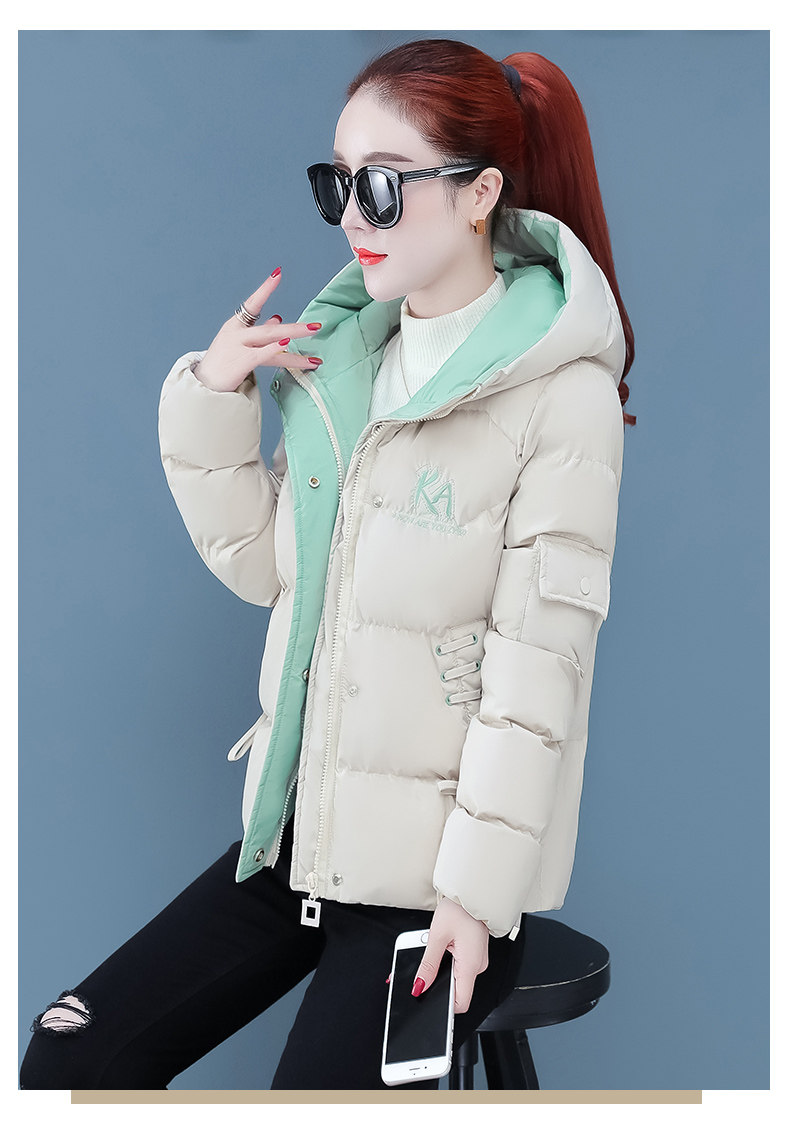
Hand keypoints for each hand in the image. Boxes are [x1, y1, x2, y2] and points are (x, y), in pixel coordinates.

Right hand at [192, 268, 323, 392]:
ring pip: (271, 338)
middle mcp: (237, 333)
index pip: (253, 304)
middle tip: (316, 326)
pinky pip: (263, 354)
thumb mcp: (238, 343)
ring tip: (313, 338)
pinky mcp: (240, 361)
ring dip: (294, 336)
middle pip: (270, 328)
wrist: (204, 385)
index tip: (278, 274)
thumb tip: (278, 318)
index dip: (265, 289)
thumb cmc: (223, 363)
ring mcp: (238, 346)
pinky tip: (288, 345)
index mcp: (235, 326)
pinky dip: (276, 349)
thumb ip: (259, 332)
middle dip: (294, 327)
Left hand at [413, 897, 488, 1014]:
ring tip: (435, 950)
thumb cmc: (459, 908)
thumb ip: (428, 964)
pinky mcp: (474, 954)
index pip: (461, 1003)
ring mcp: (477, 960)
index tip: (429, 1001)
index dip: (445, 1007)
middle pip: (457, 990)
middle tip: (425, 969)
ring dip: (442, 971)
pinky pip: (460, 966)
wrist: (473, 891)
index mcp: (471, 964)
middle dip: (438, 984)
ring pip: (457, 977)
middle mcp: (477, 966)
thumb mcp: (437, 936)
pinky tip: (442, 948)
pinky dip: (448, 963)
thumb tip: (419, 986)